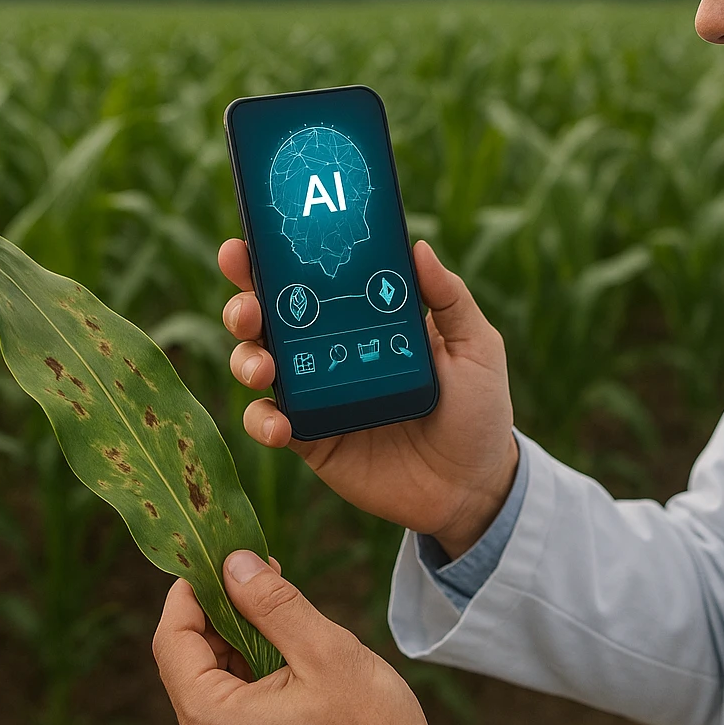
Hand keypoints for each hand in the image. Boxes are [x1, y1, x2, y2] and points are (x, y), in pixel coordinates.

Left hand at [153, 551, 441, 724]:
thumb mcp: (324, 650)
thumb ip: (273, 604)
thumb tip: (233, 563)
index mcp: (215, 723)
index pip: (172, 642)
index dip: (189, 591)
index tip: (215, 555)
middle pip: (187, 660)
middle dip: (218, 608)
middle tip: (257, 569)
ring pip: (207, 678)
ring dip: (234, 634)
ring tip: (274, 600)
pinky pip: (226, 701)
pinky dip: (245, 664)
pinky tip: (278, 640)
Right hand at [220, 238, 516, 557]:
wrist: (473, 485)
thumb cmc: (478, 408)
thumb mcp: (475, 346)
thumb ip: (450, 298)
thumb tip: (417, 246)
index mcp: (366, 315)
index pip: (314, 277)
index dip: (276, 256)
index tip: (250, 239)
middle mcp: (331, 348)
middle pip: (271, 315)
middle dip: (244, 302)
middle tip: (247, 305)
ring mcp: (317, 393)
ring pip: (258, 363)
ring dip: (246, 357)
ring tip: (263, 366)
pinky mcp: (311, 439)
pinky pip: (269, 423)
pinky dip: (262, 420)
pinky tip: (279, 423)